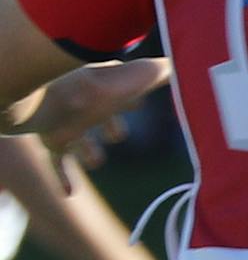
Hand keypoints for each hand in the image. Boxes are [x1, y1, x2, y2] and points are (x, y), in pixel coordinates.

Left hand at [26, 60, 170, 192]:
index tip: (139, 103)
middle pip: (102, 112)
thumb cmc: (95, 89)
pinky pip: (59, 163)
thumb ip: (165, 73)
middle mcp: (87, 100)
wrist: (44, 99)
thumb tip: (190, 66)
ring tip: (96, 160)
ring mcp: (68, 121)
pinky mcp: (53, 141)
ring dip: (89, 151)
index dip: (134, 96)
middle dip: (111, 124)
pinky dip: (64, 177)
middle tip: (116, 134)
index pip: (124, 88)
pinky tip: (70, 193)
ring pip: (80, 138)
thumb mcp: (138, 78)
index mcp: (108, 84)